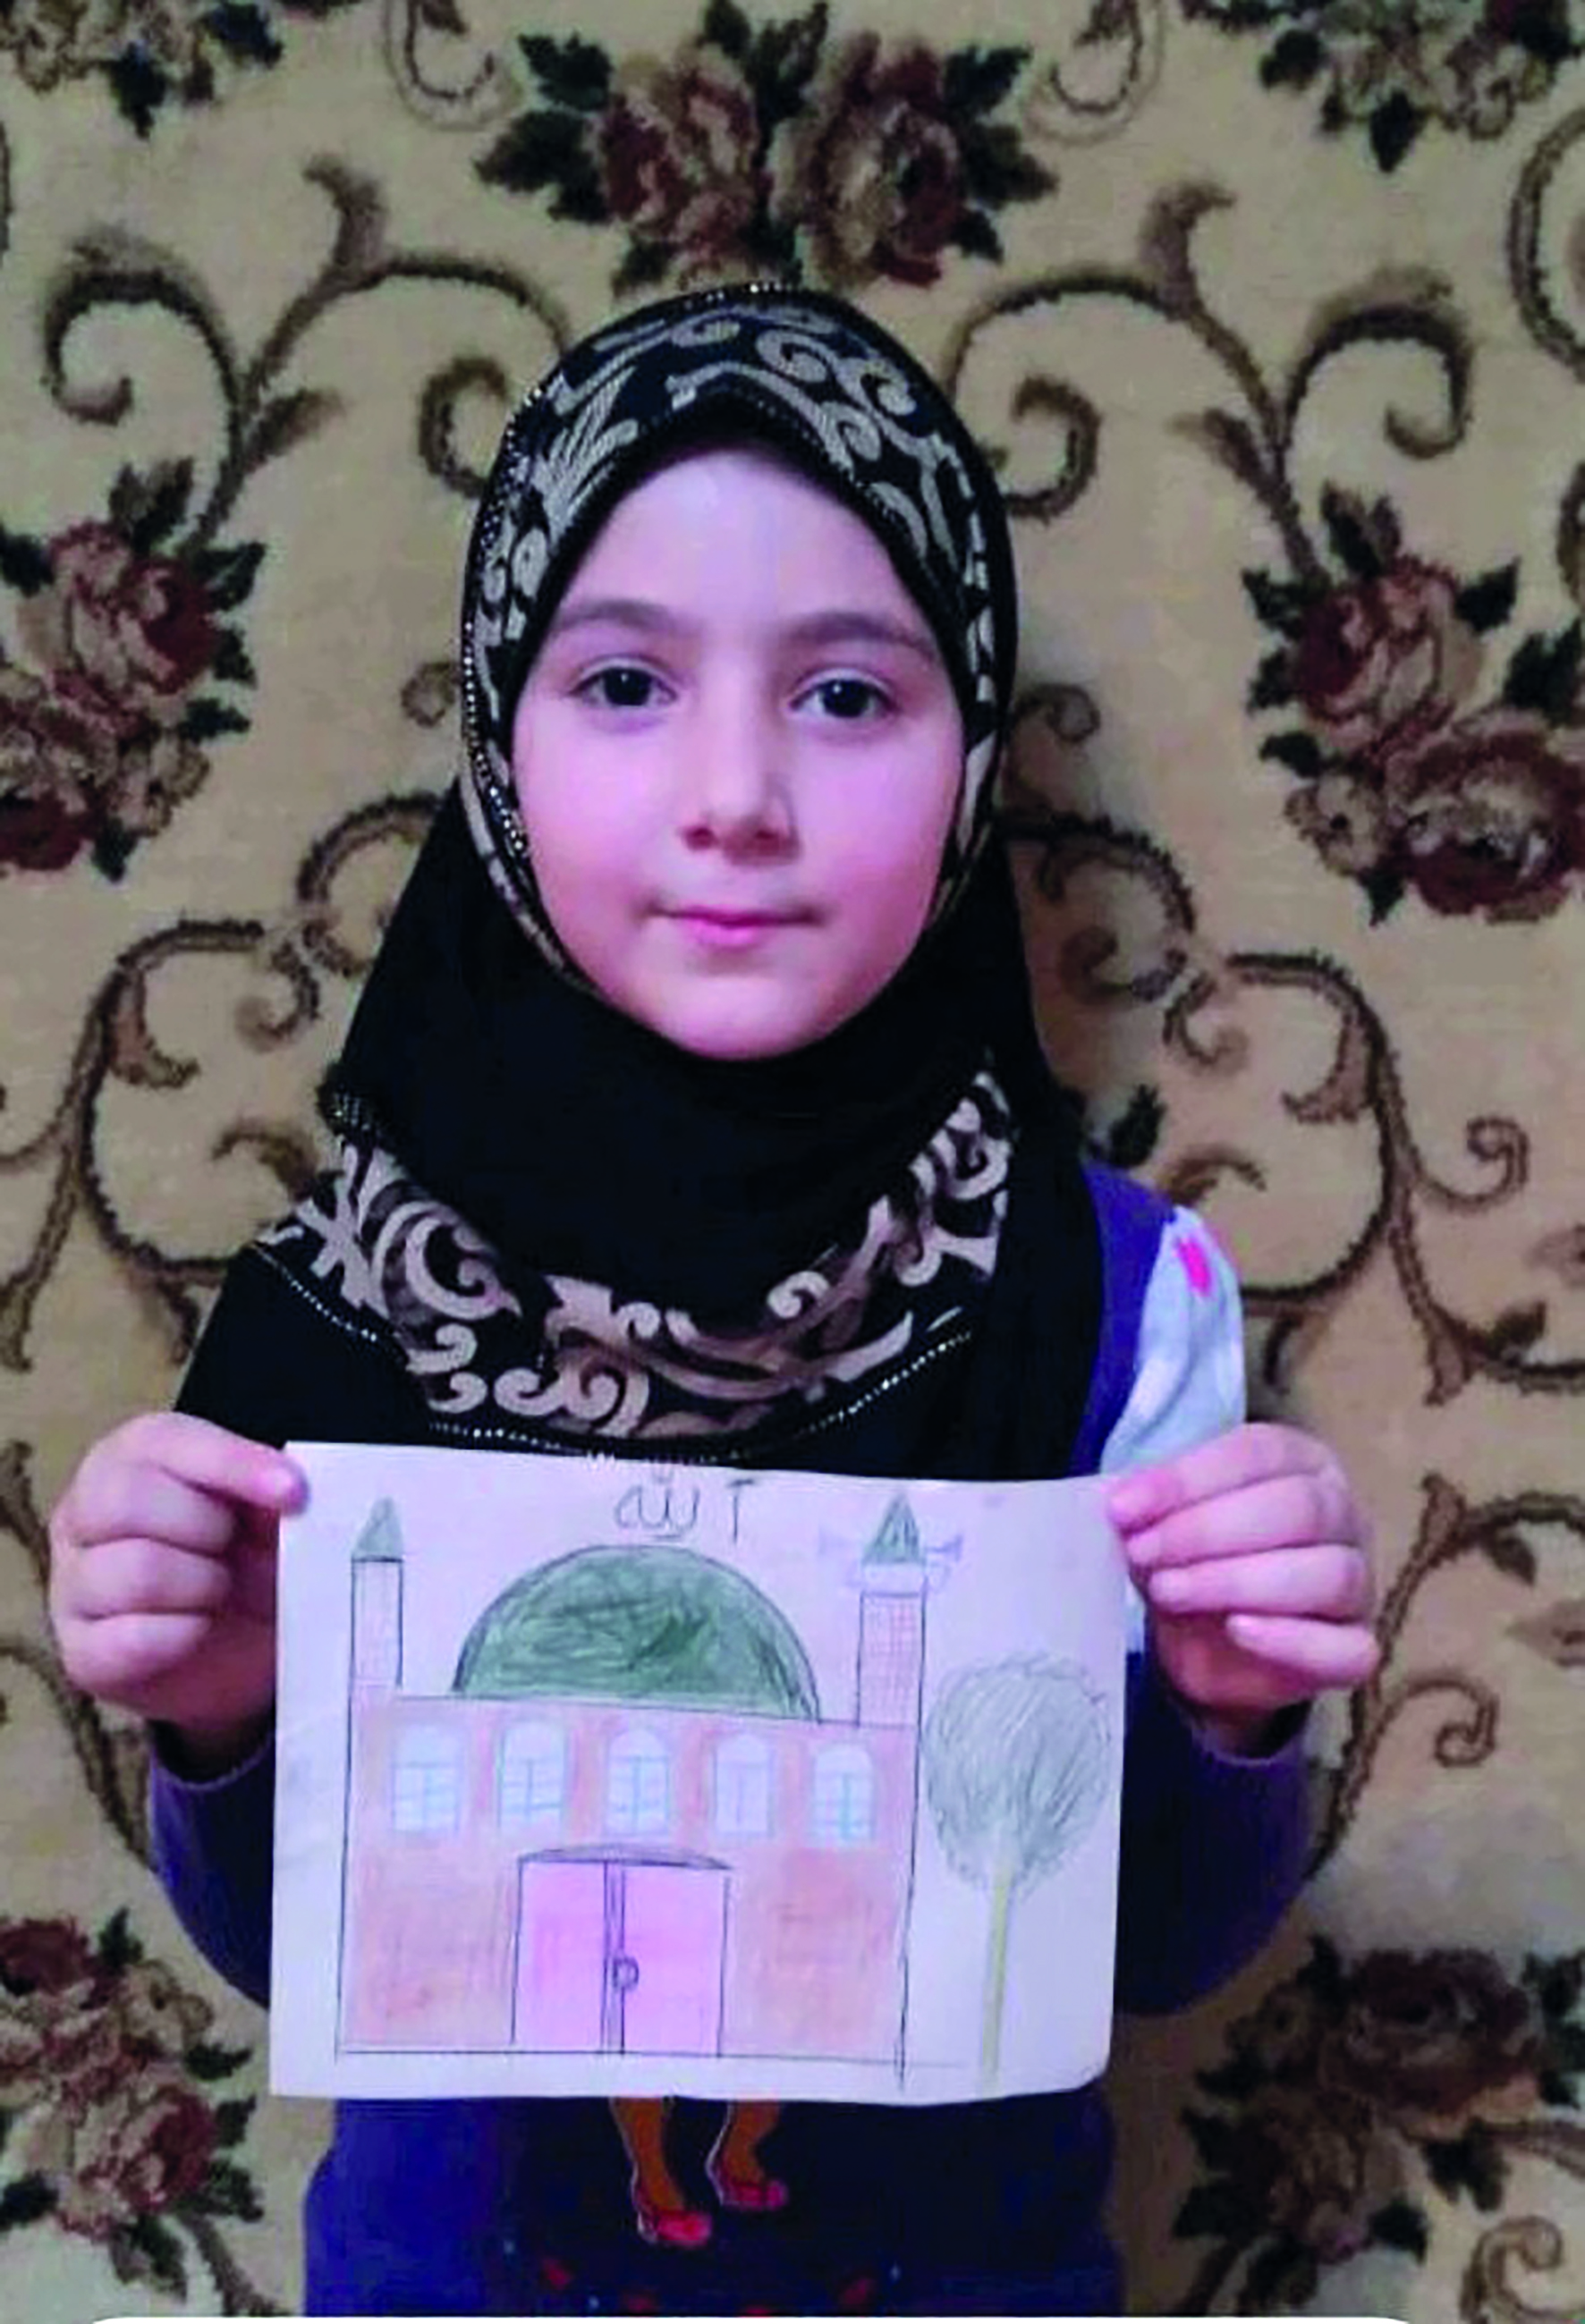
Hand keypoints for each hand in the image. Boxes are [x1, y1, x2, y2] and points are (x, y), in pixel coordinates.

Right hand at [48, 1412, 305, 1770]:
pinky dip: (184, 1636)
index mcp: (131, 1456)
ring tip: (219, 1592)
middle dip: (208, 1528)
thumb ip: (270, 1492)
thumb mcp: (268, 1515)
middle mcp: (84, 1513)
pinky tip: (199, 1629)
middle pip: (129, 1500)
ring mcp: (72, 1584)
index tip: (292, 1492)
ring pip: (137, 1572)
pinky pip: (130, 1640)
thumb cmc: (245, 1558)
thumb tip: (288, 1492)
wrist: (236, 1648)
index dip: (233, 1464)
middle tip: (236, 1549)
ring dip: (202, 1586)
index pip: (168, 1442)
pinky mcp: (80, 1653)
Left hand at [1107, 1421, 1377, 1752]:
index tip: (1123, 1508)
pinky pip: (1347, 1648)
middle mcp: (1342, 1515)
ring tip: (1169, 1591)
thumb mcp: (1163, 1525)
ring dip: (1236, 1581)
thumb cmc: (1195, 1563)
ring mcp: (1360, 1584)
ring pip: (1327, 1574)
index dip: (1187, 1478)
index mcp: (1301, 1462)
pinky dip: (1289, 1640)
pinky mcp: (1356, 1649)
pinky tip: (1236, 1631)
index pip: (1258, 1452)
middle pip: (1299, 1507)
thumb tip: (1124, 1504)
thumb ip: (1150, 1508)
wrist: (1210, 1648)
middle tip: (1144, 1552)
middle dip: (1207, 1530)